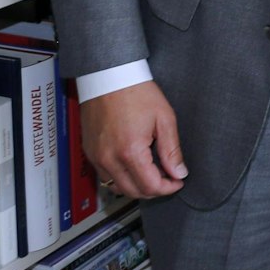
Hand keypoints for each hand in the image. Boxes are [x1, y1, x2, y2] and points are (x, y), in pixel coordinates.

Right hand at [81, 80, 188, 198]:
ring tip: (152, 173)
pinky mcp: (90, 152)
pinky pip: (105, 176)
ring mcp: (96, 157)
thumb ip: (172, 150)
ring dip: (136, 186)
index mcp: (129, 152)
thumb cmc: (136, 92)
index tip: (178, 181)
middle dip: (154, 190)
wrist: (109, 77)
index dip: (168, 187)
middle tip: (168, 179)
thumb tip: (179, 172)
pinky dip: (121, 178)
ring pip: (117, 187)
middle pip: (133, 192)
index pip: (150, 186)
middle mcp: (109, 159)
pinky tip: (134, 166)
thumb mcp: (164, 118)